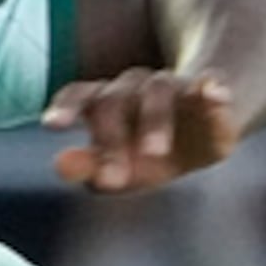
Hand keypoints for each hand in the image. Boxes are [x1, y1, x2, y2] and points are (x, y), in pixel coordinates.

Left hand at [44, 68, 238, 193]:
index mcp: (108, 102)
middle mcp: (136, 87)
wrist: (206, 130)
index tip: (52, 125)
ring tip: (155, 152)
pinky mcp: (212, 90)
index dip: (67, 109)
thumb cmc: (152, 154)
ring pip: (158, 91)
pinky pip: (212, 85)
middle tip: (112, 180)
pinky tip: (213, 94)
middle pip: (116, 101)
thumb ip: (90, 168)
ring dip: (155, 120)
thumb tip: (59, 165)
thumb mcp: (123, 168)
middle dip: (111, 139)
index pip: (82, 97)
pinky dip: (212, 90)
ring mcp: (176, 86)